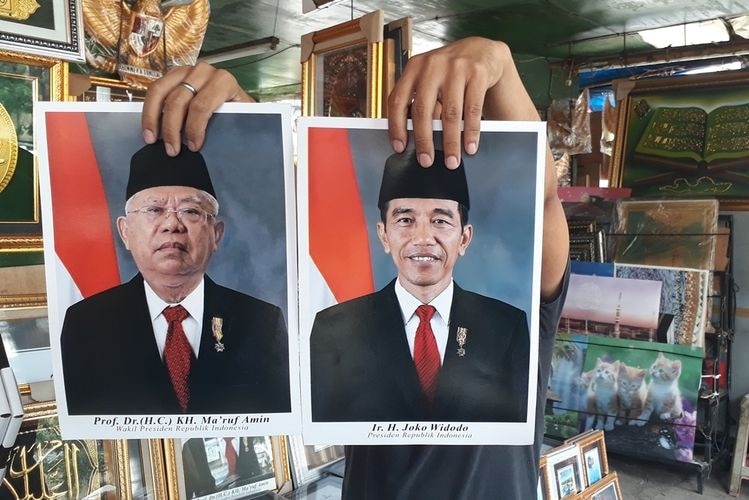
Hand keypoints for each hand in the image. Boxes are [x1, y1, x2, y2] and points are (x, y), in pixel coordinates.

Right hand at [141, 62, 252, 155]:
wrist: (237, 101)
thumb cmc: (237, 112)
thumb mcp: (238, 119)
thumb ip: (226, 127)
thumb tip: (210, 147)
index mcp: (223, 81)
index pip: (202, 105)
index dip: (194, 128)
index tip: (193, 146)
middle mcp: (204, 71)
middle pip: (178, 100)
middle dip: (172, 128)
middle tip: (172, 150)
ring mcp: (186, 71)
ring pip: (160, 92)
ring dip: (153, 118)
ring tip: (151, 139)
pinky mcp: (173, 75)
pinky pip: (155, 90)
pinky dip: (149, 110)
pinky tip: (149, 128)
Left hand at [387, 37, 512, 168]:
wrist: (482, 51)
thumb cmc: (449, 71)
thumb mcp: (428, 78)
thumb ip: (419, 100)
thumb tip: (411, 138)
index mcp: (414, 68)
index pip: (398, 100)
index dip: (396, 126)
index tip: (399, 147)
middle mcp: (432, 65)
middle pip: (423, 110)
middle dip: (424, 141)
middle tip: (426, 161)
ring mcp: (456, 67)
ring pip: (450, 113)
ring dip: (451, 142)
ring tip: (451, 161)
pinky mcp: (478, 73)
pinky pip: (473, 109)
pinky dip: (471, 132)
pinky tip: (470, 146)